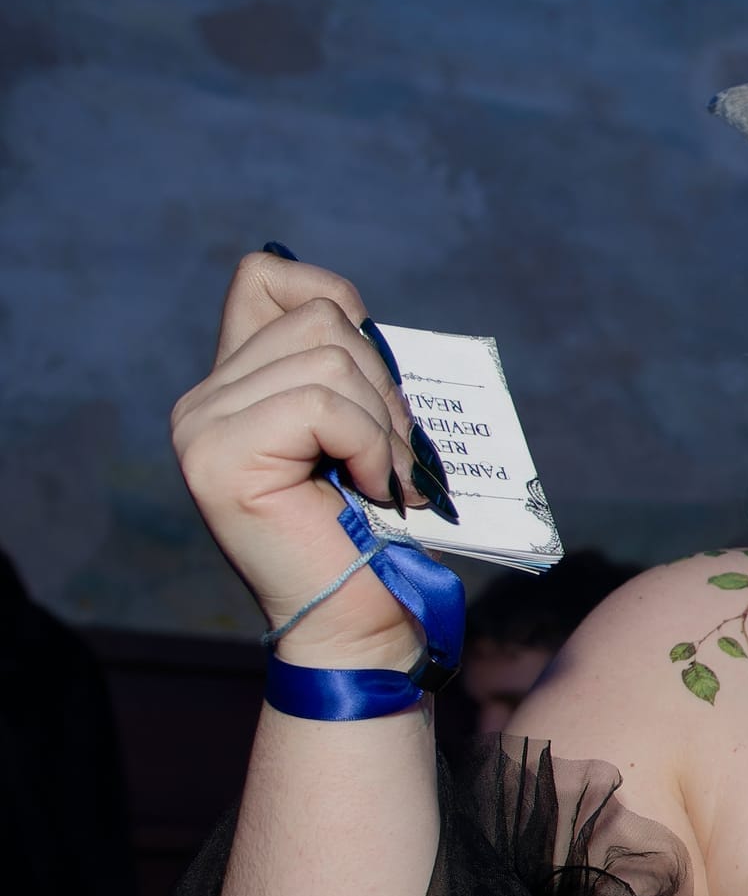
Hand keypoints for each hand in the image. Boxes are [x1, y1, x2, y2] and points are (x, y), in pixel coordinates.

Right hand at [170, 253, 429, 667]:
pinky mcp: (219, 456)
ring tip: (389, 480)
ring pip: (328, 359)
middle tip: (397, 454)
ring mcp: (201, 426)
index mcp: (235, 384)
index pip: (265, 276)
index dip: (337, 300)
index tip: (373, 376)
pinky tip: (378, 492)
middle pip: (319, 319)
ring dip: (382, 422)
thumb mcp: (362, 428)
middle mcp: (203, 400)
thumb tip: (362, 317)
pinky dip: (371, 446)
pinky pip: (323, 405)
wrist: (360, 619)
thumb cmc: (375, 529)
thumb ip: (344, 369)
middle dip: (383, 382)